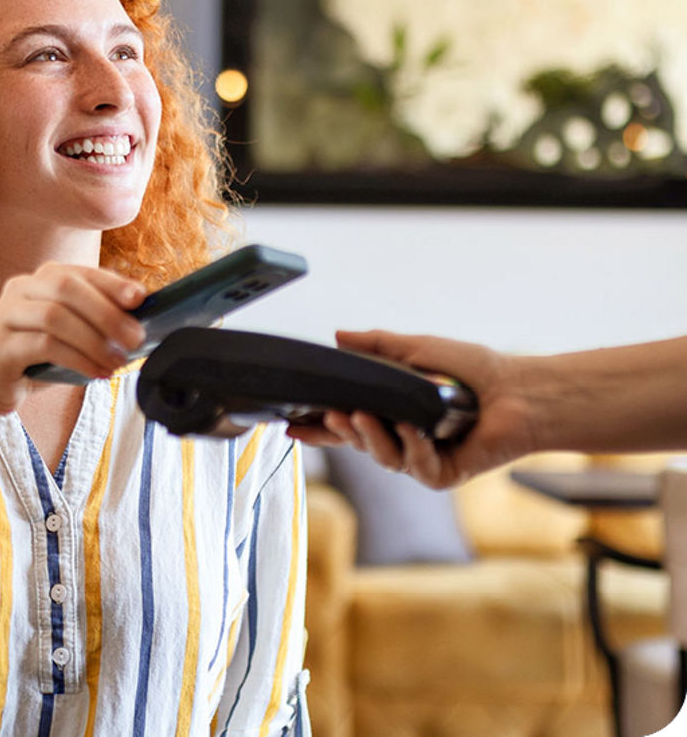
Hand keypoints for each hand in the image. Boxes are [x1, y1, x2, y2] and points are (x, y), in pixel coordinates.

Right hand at [0, 263, 146, 417]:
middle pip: (68, 288)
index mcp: (40, 279)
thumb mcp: (68, 337)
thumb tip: (138, 326)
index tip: (140, 298)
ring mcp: (6, 314)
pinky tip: (95, 373)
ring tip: (117, 362)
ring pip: (56, 316)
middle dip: (107, 313)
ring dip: (94, 340)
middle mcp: (21, 289)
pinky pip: (44, 345)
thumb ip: (93, 324)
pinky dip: (77, 359)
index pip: (81, 273)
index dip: (112, 283)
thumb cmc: (32, 361)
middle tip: (135, 339)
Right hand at [285, 330, 536, 488]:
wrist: (519, 390)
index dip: (319, 426)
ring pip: (382, 458)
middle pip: (358, 442)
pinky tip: (416, 432)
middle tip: (330, 414)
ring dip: (371, 439)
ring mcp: (421, 459)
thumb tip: (338, 336)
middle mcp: (403, 439)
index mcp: (393, 413)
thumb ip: (376, 346)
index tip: (291, 423)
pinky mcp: (443, 474)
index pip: (347, 422)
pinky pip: (416, 468)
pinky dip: (413, 448)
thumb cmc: (474, 369)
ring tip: (363, 418)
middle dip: (339, 431)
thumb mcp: (416, 349)